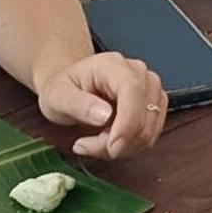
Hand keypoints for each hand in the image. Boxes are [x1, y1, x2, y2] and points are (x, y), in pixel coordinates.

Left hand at [37, 51, 167, 159]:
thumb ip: (78, 104)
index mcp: (113, 65)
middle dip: (118, 142)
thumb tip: (104, 115)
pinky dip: (129, 146)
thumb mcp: (57, 96)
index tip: (112, 146)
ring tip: (94, 141)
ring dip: (122, 147)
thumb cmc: (64, 89)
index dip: (128, 123)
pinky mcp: (154, 107)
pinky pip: (149, 136)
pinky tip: (108, 140)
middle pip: (143, 116)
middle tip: (86, 145)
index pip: (133, 90)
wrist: (71, 88)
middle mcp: (138, 74)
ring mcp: (150, 90)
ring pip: (148, 131)